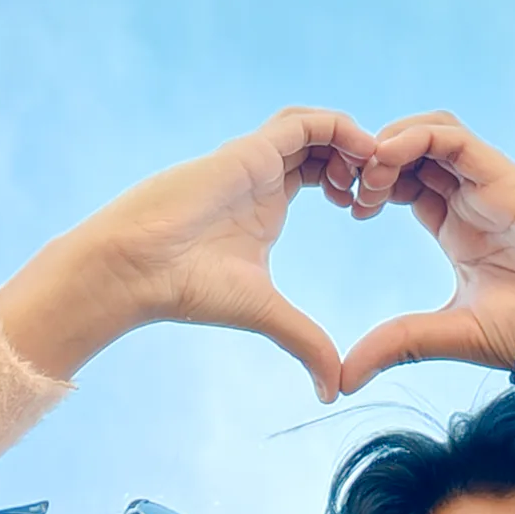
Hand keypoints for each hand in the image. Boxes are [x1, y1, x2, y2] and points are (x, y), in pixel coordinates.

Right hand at [0, 107, 375, 398]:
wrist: (135, 269)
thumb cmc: (186, 288)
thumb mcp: (264, 312)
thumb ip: (304, 341)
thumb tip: (332, 391)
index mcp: (269, 203)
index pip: (322, 171)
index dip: (355, 181)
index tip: (372, 211)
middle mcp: (263, 175)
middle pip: (324, 143)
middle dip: (360, 159)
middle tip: (379, 191)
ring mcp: (255, 158)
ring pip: (315, 126)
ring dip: (352, 141)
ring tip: (373, 174)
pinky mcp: (248, 150)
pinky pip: (302, 123)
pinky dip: (338, 128)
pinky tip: (361, 155)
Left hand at [339, 112, 514, 392]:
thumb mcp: (449, 334)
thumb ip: (399, 344)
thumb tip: (345, 378)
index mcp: (457, 227)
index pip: (406, 183)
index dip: (373, 184)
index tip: (351, 207)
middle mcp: (470, 198)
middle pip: (413, 152)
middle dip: (375, 160)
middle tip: (350, 188)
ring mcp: (485, 183)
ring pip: (430, 133)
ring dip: (391, 142)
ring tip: (369, 176)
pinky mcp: (501, 174)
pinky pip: (451, 135)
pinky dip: (414, 136)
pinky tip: (387, 160)